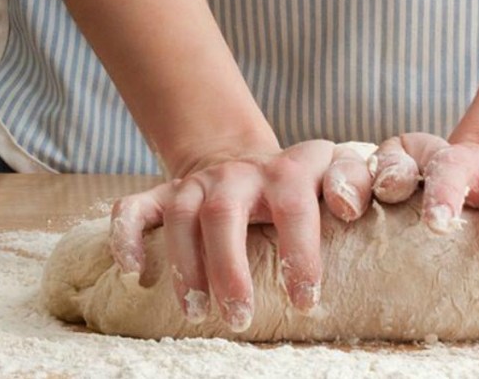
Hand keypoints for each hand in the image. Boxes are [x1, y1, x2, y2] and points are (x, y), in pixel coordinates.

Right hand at [108, 140, 372, 331]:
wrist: (242, 159)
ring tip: (195, 314)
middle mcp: (239, 174)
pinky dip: (127, 239)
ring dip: (185, 267)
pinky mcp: (162, 194)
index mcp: (287, 170)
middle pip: (224, 214)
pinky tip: (133, 273)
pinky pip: (133, 210)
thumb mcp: (332, 173)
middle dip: (229, 269)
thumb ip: (352, 182)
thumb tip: (351, 208)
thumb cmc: (300, 186)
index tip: (304, 301)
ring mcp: (196, 184)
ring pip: (180, 217)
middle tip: (240, 320)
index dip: (300, 251)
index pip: (295, 203)